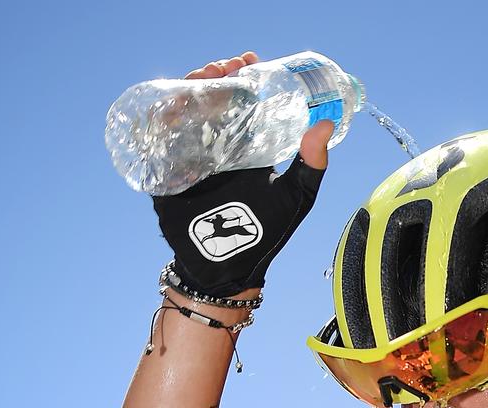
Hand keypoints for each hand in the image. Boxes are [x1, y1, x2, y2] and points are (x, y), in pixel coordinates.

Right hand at [152, 51, 333, 296]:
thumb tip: (325, 124)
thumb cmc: (267, 233)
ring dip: (192, 87)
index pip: (244, 101)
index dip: (245, 78)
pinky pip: (162, 136)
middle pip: (213, 98)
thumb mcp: (296, 195)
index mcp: (249, 146)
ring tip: (205, 77)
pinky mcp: (171, 170)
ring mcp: (194, 155)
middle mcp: (221, 146)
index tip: (250, 62)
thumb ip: (312, 165)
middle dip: (217, 76)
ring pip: (188, 110)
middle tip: (226, 68)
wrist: (228, 265)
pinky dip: (165, 115)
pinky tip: (176, 102)